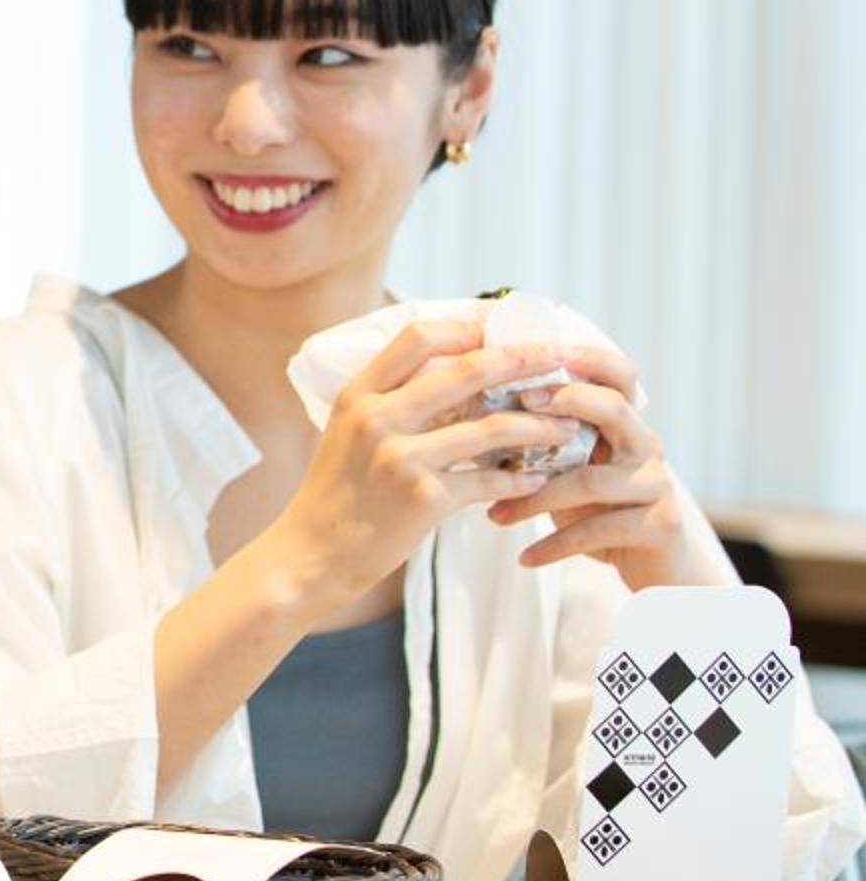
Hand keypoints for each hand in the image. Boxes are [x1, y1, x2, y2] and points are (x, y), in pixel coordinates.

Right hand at [269, 318, 590, 612]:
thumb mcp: (348, 431)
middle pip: (466, 371)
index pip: (418, 336)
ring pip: (491, 429)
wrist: (311, 553)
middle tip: (559, 357)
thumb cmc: (337, 491)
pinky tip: (538, 479)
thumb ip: (393, 401)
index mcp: (358, 394)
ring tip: (568, 427)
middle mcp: (378, 418)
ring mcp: (401, 458)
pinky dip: (520, 479)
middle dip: (524, 360)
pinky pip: (489, 481)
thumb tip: (456, 374)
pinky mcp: (424, 499)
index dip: (466, 328)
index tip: (500, 330)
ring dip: (539, 427)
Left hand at [485, 345, 734, 590]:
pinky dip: (556, 544)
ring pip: (590, 479)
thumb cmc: (601, 513)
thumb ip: (546, 445)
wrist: (659, 570)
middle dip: (562, 403)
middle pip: (613, 408)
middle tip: (512, 413)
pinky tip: (525, 558)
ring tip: (495, 515)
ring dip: (535, 498)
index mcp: (626, 425)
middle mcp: (647, 446)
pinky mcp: (661, 525)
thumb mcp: (573, 473)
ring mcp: (657, 484)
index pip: (617, 374)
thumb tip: (473, 421)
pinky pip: (598, 530)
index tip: (532, 356)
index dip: (583, 359)